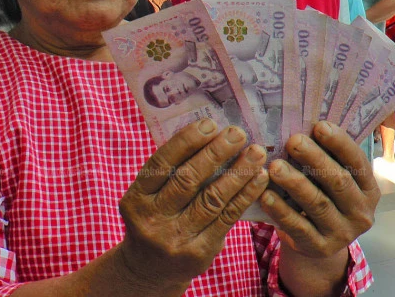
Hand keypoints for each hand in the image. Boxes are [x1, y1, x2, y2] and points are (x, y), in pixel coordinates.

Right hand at [118, 119, 268, 288]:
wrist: (151, 270)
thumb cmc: (156, 218)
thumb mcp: (149, 196)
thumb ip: (170, 171)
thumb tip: (209, 132)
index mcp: (136, 199)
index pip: (161, 163)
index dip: (187, 141)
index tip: (210, 123)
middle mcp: (152, 219)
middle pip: (188, 180)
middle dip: (216, 153)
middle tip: (237, 133)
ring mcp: (175, 238)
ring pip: (212, 199)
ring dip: (238, 172)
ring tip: (255, 152)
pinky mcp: (199, 252)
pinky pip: (227, 218)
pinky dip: (245, 195)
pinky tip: (258, 178)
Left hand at [260, 121, 379, 257]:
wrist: (318, 240)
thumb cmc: (324, 196)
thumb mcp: (332, 179)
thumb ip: (327, 157)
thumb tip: (304, 121)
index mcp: (368, 189)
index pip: (357, 162)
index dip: (340, 143)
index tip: (319, 125)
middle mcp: (361, 213)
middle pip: (338, 182)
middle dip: (315, 159)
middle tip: (293, 140)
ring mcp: (342, 233)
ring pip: (318, 204)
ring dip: (296, 183)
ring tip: (275, 166)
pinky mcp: (319, 248)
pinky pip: (299, 227)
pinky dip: (281, 210)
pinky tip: (266, 195)